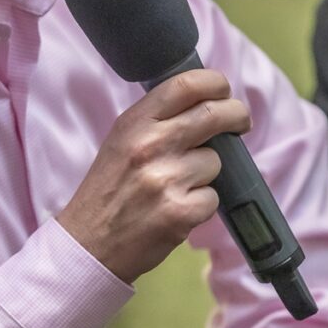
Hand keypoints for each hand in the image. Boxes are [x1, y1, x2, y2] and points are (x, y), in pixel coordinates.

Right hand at [56, 68, 250, 283]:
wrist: (88, 244)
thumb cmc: (108, 191)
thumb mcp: (120, 142)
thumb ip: (155, 121)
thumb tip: (203, 102)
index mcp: (133, 123)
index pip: (185, 84)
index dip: (215, 83)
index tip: (223, 91)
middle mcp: (149, 146)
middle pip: (214, 114)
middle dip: (236, 115)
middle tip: (239, 122)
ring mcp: (166, 179)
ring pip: (215, 161)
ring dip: (206, 173)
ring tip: (178, 186)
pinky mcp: (180, 213)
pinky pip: (213, 198)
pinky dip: (201, 205)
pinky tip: (177, 209)